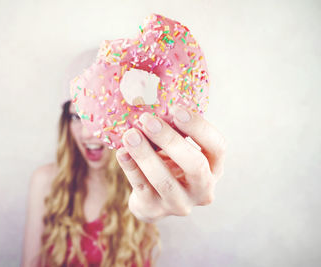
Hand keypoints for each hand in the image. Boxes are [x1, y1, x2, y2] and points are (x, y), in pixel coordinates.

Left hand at [116, 105, 226, 222]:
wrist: (150, 199)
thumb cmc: (168, 164)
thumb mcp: (177, 149)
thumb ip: (174, 131)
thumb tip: (153, 104)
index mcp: (213, 168)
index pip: (218, 146)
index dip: (199, 127)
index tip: (176, 109)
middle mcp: (203, 189)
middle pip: (195, 165)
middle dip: (170, 140)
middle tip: (148, 120)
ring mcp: (180, 203)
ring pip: (164, 181)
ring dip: (145, 154)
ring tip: (130, 134)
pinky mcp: (155, 210)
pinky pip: (142, 187)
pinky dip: (130, 167)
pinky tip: (122, 152)